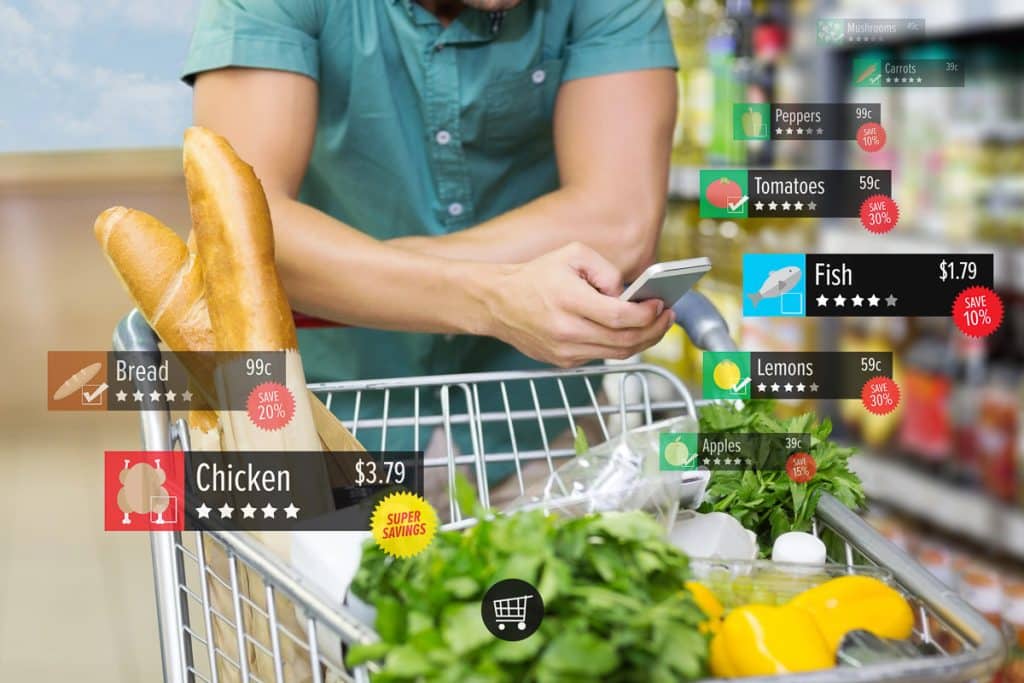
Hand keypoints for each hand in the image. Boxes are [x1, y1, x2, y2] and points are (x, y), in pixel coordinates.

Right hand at [481, 242, 674, 367]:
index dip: (648, 315)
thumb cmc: (535, 275)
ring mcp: (564, 351)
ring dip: (641, 342)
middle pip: (625, 341)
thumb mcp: (572, 254)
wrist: (496, 303)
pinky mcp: (562, 362)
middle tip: (667, 318)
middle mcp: (567, 331)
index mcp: (570, 301)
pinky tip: (628, 332)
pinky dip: (618, 346)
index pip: (621, 317)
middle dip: (653, 330)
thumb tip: (625, 295)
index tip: (661, 305)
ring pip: (616, 354)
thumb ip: (605, 270)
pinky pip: (600, 357)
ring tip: (655, 326)